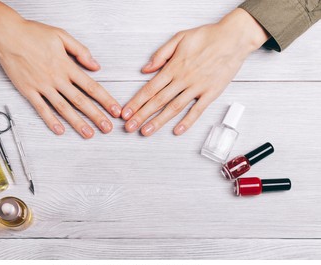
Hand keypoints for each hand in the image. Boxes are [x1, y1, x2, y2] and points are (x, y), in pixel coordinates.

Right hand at [0, 0, 121, 138]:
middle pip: (80, 101)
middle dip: (96, 116)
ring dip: (77, 122)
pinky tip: (59, 130)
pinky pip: (41, 108)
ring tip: (88, 133)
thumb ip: (81, 51)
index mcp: (66, 66)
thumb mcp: (62, 36)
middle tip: (107, 128)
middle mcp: (56, 78)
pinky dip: (50, 120)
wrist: (7, 35)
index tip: (114, 110)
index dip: (105, 100)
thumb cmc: (33, 33)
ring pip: (63, 108)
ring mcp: (42, 86)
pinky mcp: (28, 91)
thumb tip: (96, 66)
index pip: (91, 86)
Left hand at [122, 8, 268, 135]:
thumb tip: (145, 69)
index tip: (126, 112)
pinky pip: (197, 110)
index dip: (136, 102)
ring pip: (174, 108)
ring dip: (158, 121)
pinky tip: (177, 131)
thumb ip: (160, 54)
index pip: (150, 88)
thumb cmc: (207, 37)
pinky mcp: (211, 93)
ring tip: (146, 131)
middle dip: (141, 115)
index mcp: (174, 67)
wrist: (233, 38)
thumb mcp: (179, 38)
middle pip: (158, 101)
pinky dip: (187, 122)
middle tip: (130, 127)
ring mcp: (197, 87)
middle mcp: (183, 79)